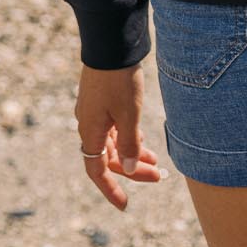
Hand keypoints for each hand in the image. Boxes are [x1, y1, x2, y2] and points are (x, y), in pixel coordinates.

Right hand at [75, 61, 163, 210]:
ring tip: (155, 160)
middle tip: (157, 177)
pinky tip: (142, 137)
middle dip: (132, 169)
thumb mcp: (129, 114)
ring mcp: (94, 109)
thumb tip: (130, 168)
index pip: (97, 171)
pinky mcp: (102, 97)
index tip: (125, 204)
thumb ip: (130, 143)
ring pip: (113, 140)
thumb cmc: (118, 79)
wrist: (110, 41)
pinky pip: (113, 125)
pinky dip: (129, 135)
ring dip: (133, 152)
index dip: (111, 189)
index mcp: (90, 131)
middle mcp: (88, 123)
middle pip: (109, 156)